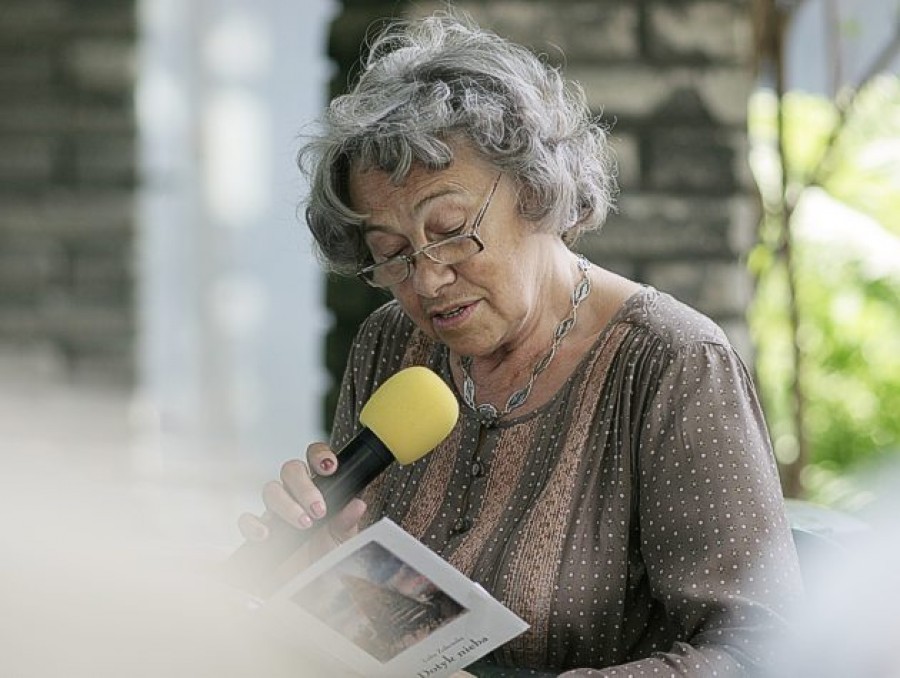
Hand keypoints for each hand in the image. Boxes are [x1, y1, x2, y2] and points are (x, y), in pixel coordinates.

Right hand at [234, 443, 366, 585]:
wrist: (311, 589)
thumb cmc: (327, 556)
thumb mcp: (343, 539)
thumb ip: (348, 521)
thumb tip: (357, 504)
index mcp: (320, 489)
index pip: (315, 459)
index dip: (320, 456)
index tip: (329, 467)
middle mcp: (297, 496)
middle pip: (291, 469)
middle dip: (304, 486)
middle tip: (319, 508)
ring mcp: (277, 511)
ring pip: (271, 489)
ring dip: (287, 504)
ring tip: (304, 523)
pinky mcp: (261, 531)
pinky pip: (247, 519)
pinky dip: (254, 524)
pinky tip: (267, 534)